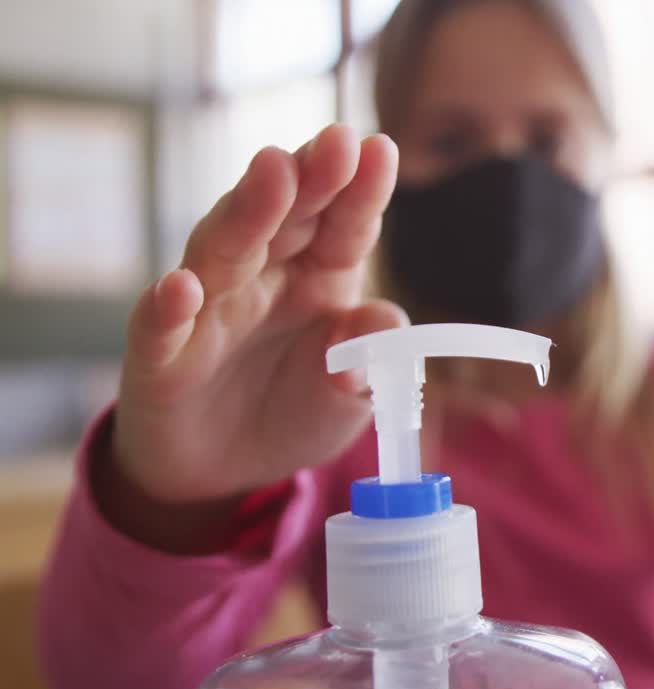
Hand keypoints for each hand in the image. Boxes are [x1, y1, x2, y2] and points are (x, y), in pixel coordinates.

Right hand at [104, 125, 404, 546]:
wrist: (224, 472)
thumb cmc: (294, 411)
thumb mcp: (352, 396)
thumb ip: (371, 358)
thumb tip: (383, 322)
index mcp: (320, 277)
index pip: (344, 226)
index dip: (361, 190)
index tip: (381, 148)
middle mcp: (263, 278)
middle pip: (285, 218)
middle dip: (310, 176)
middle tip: (336, 140)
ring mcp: (208, 310)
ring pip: (224, 250)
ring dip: (248, 210)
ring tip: (274, 170)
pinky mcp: (162, 357)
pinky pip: (160, 328)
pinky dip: (167, 308)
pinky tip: (182, 288)